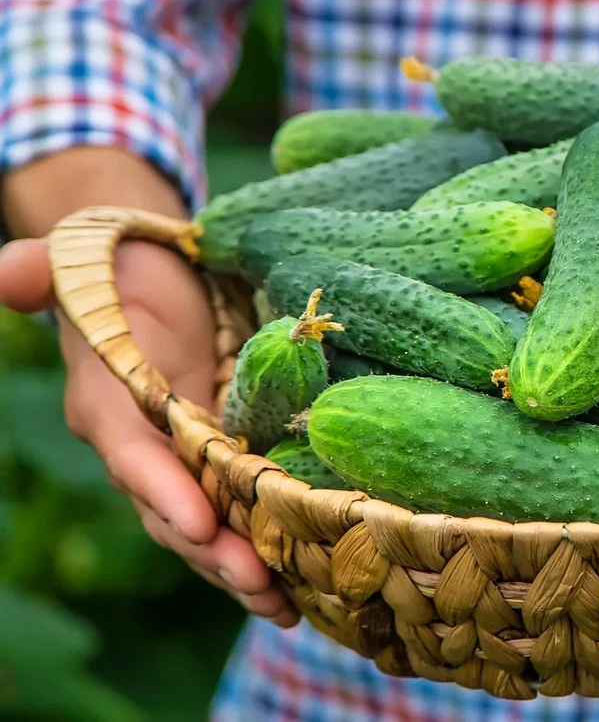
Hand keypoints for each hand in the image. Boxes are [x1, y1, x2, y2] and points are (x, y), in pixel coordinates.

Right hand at [0, 236, 297, 627]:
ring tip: (287, 606)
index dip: (163, 489)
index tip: (199, 522)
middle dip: (214, 551)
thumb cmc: (124, 265)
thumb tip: (6, 276)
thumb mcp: (86, 257)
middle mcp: (143, 446)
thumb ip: (43, 272)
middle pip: (174, 509)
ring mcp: (185, 460)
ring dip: (244, 569)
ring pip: (208, 528)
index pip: (134, 456)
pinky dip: (268, 551)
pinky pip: (240, 515)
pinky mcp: (224, 462)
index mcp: (108, 405)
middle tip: (262, 584)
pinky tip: (304, 587)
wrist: (158, 275)